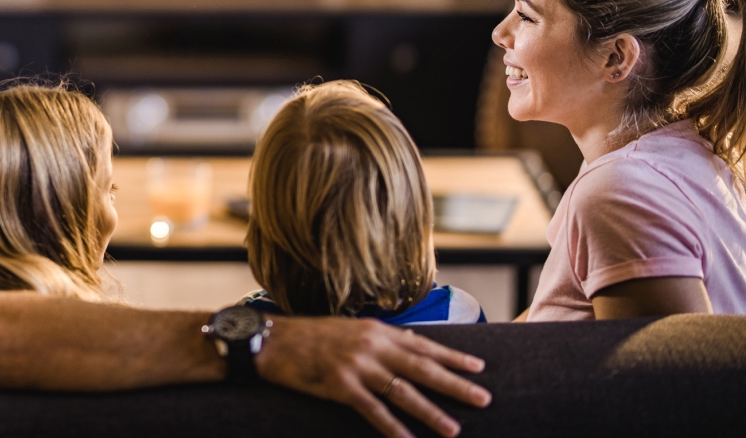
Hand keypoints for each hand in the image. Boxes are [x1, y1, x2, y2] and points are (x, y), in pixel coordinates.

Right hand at [256, 316, 489, 437]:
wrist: (272, 341)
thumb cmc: (310, 336)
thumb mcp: (350, 328)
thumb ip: (380, 337)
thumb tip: (410, 340)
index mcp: (376, 330)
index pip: (423, 345)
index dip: (452, 357)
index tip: (478, 366)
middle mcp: (371, 345)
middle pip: (422, 368)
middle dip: (455, 384)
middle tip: (483, 398)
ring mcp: (356, 365)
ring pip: (403, 392)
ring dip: (430, 412)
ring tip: (453, 430)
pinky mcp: (340, 385)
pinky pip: (372, 411)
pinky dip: (392, 428)